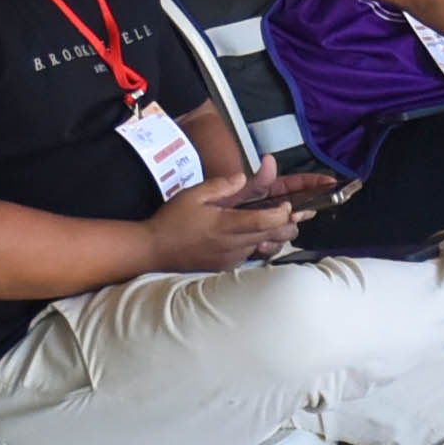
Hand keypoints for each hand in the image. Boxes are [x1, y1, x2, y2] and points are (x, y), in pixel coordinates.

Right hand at [143, 173, 296, 274]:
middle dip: (287, 225)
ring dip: (275, 236)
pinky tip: (252, 235)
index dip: (282, 213)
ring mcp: (232, 258)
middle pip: (274, 237)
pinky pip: (251, 256)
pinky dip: (258, 245)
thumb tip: (242, 177)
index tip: (284, 204)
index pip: (266, 221)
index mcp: (226, 225)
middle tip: (289, 212)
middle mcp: (233, 244)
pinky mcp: (228, 267)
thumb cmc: (172, 221)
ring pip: (266, 248)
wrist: (155, 250)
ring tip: (274, 222)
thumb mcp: (193, 194)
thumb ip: (220, 185)